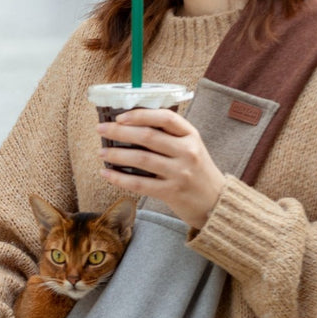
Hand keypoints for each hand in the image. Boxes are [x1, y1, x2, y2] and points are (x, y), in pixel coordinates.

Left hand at [96, 108, 225, 229]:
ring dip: (117, 154)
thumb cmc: (197, 171)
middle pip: (148, 136)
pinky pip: (140, 184)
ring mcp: (179, 173)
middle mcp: (187, 152)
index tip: (121, 116)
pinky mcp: (171, 192)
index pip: (165, 118)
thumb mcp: (191, 147)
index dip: (141, 114)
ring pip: (141, 159)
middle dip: (120, 131)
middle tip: (101, 129)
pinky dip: (120, 178)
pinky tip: (107, 173)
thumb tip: (132, 126)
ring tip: (101, 152)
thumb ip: (169, 137)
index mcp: (191, 136)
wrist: (215, 202)